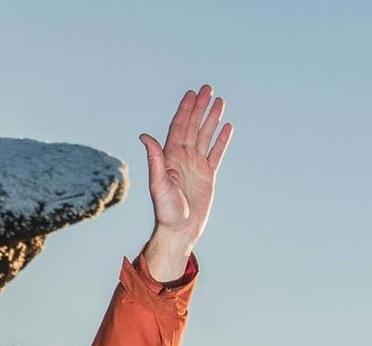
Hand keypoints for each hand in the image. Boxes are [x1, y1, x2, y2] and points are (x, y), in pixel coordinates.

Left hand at [137, 84, 232, 282]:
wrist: (179, 230)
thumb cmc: (166, 211)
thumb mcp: (159, 184)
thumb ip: (155, 159)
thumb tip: (145, 136)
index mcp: (170, 158)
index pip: (179, 127)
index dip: (185, 110)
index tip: (192, 94)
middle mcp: (183, 158)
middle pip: (193, 127)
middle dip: (200, 108)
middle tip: (208, 88)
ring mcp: (196, 166)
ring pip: (205, 136)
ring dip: (211, 119)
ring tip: (219, 101)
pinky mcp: (208, 175)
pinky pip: (216, 153)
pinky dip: (221, 140)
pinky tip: (226, 126)